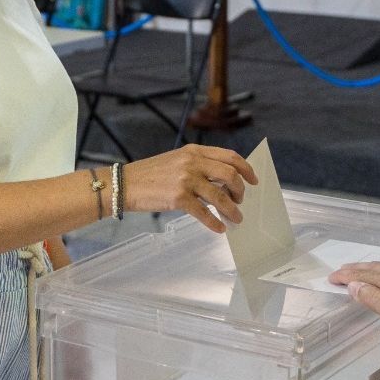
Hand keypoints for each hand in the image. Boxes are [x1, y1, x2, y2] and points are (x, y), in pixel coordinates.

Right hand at [121, 144, 257, 232]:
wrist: (126, 183)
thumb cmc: (151, 174)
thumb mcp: (177, 160)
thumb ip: (199, 165)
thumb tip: (223, 182)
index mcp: (194, 151)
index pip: (229, 156)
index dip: (246, 168)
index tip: (253, 180)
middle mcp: (192, 162)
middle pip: (229, 174)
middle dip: (240, 190)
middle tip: (240, 201)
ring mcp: (185, 179)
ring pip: (220, 196)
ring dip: (232, 210)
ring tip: (236, 218)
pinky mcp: (178, 198)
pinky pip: (204, 212)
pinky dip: (215, 222)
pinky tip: (219, 228)